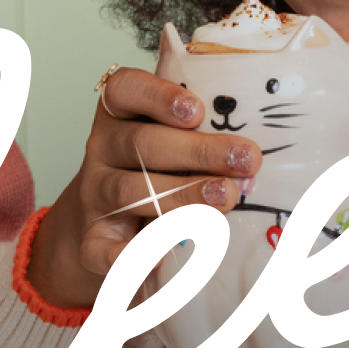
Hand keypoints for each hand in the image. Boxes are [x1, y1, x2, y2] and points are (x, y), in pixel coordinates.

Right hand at [29, 67, 261, 309]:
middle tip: (245, 160)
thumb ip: (201, 137)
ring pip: (130, 191)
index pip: (125, 90)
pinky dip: (131, 255)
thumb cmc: (152, 174)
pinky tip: (162, 257)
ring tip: (225, 199)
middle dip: (198, 152)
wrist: (99, 227)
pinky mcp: (92, 241)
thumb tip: (257, 152)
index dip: (158, 96)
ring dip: (181, 196)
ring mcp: (94, 196)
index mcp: (120, 116)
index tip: (197, 111)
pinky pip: (103, 249)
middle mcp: (102, 150)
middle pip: (141, 144)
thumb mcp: (169, 143)